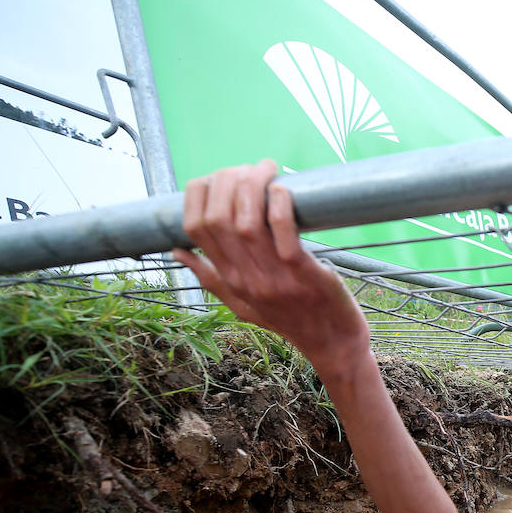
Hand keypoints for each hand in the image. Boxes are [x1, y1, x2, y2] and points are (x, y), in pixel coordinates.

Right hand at [172, 160, 369, 370]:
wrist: (333, 345)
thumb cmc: (291, 319)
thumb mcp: (243, 305)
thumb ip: (211, 278)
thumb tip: (177, 252)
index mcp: (229, 280)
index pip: (195, 227)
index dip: (199, 192)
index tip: (219, 177)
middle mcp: (246, 278)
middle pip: (218, 218)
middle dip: (225, 182)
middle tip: (245, 168)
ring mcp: (274, 277)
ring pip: (247, 222)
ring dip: (251, 186)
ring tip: (263, 169)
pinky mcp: (305, 274)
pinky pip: (285, 233)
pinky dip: (279, 206)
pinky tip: (282, 190)